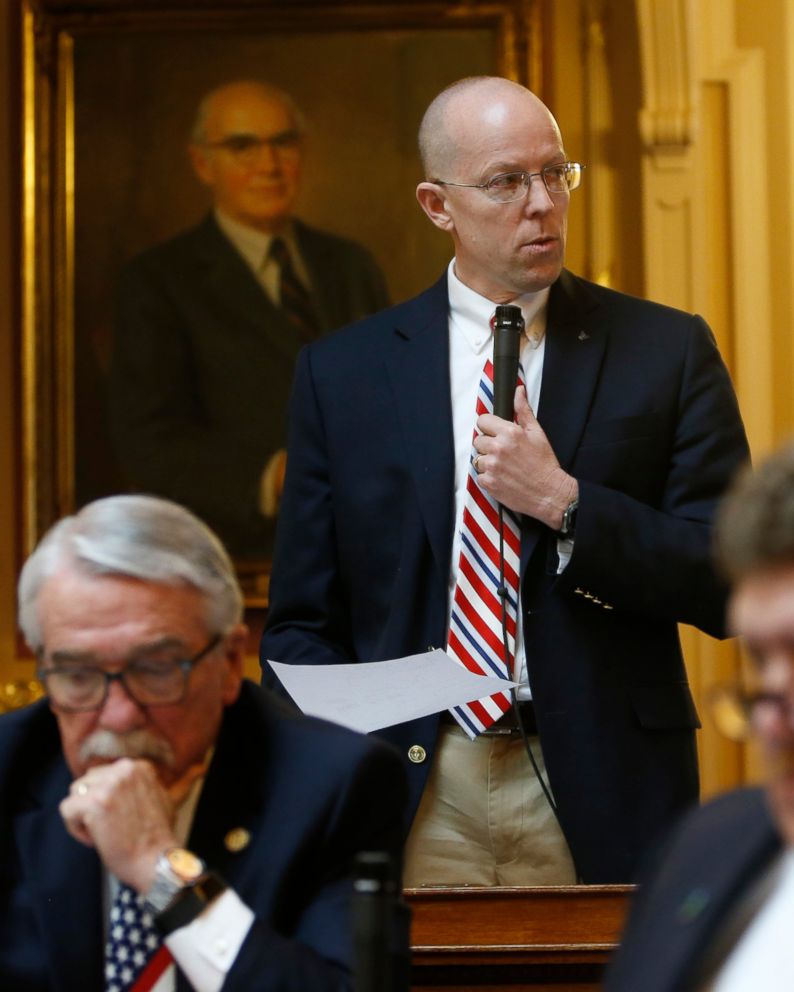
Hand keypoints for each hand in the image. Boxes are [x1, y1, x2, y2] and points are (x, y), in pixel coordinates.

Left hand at [59, 758, 205, 891]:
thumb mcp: (170, 800)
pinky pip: (67, 810)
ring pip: (74, 794)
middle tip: (110, 827)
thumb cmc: (159, 835)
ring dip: (83, 816)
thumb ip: (181, 782)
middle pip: (87, 781)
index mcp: (139, 766)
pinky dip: (75, 829)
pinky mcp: (94, 803)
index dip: (108, 799)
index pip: (104, 775)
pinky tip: (94, 839)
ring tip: (102, 832)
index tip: (121, 817)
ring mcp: (108, 785)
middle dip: (92, 805)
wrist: (155, 861)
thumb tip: (200, 768)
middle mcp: (124, 769)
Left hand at [474, 386, 577, 527]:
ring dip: (487, 462)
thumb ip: (524, 411)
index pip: (482, 421)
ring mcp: (492, 466)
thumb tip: (518, 391)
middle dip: (488, 445)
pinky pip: (479, 476)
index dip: (489, 427)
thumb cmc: (545, 464)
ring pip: (478, 458)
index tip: (496, 434)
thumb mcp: (537, 433)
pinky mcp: (489, 482)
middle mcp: (498, 448)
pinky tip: (503, 477)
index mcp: (510, 433)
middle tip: (504, 453)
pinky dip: (488, 478)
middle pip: (478, 440)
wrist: (550, 493)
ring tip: (504, 467)